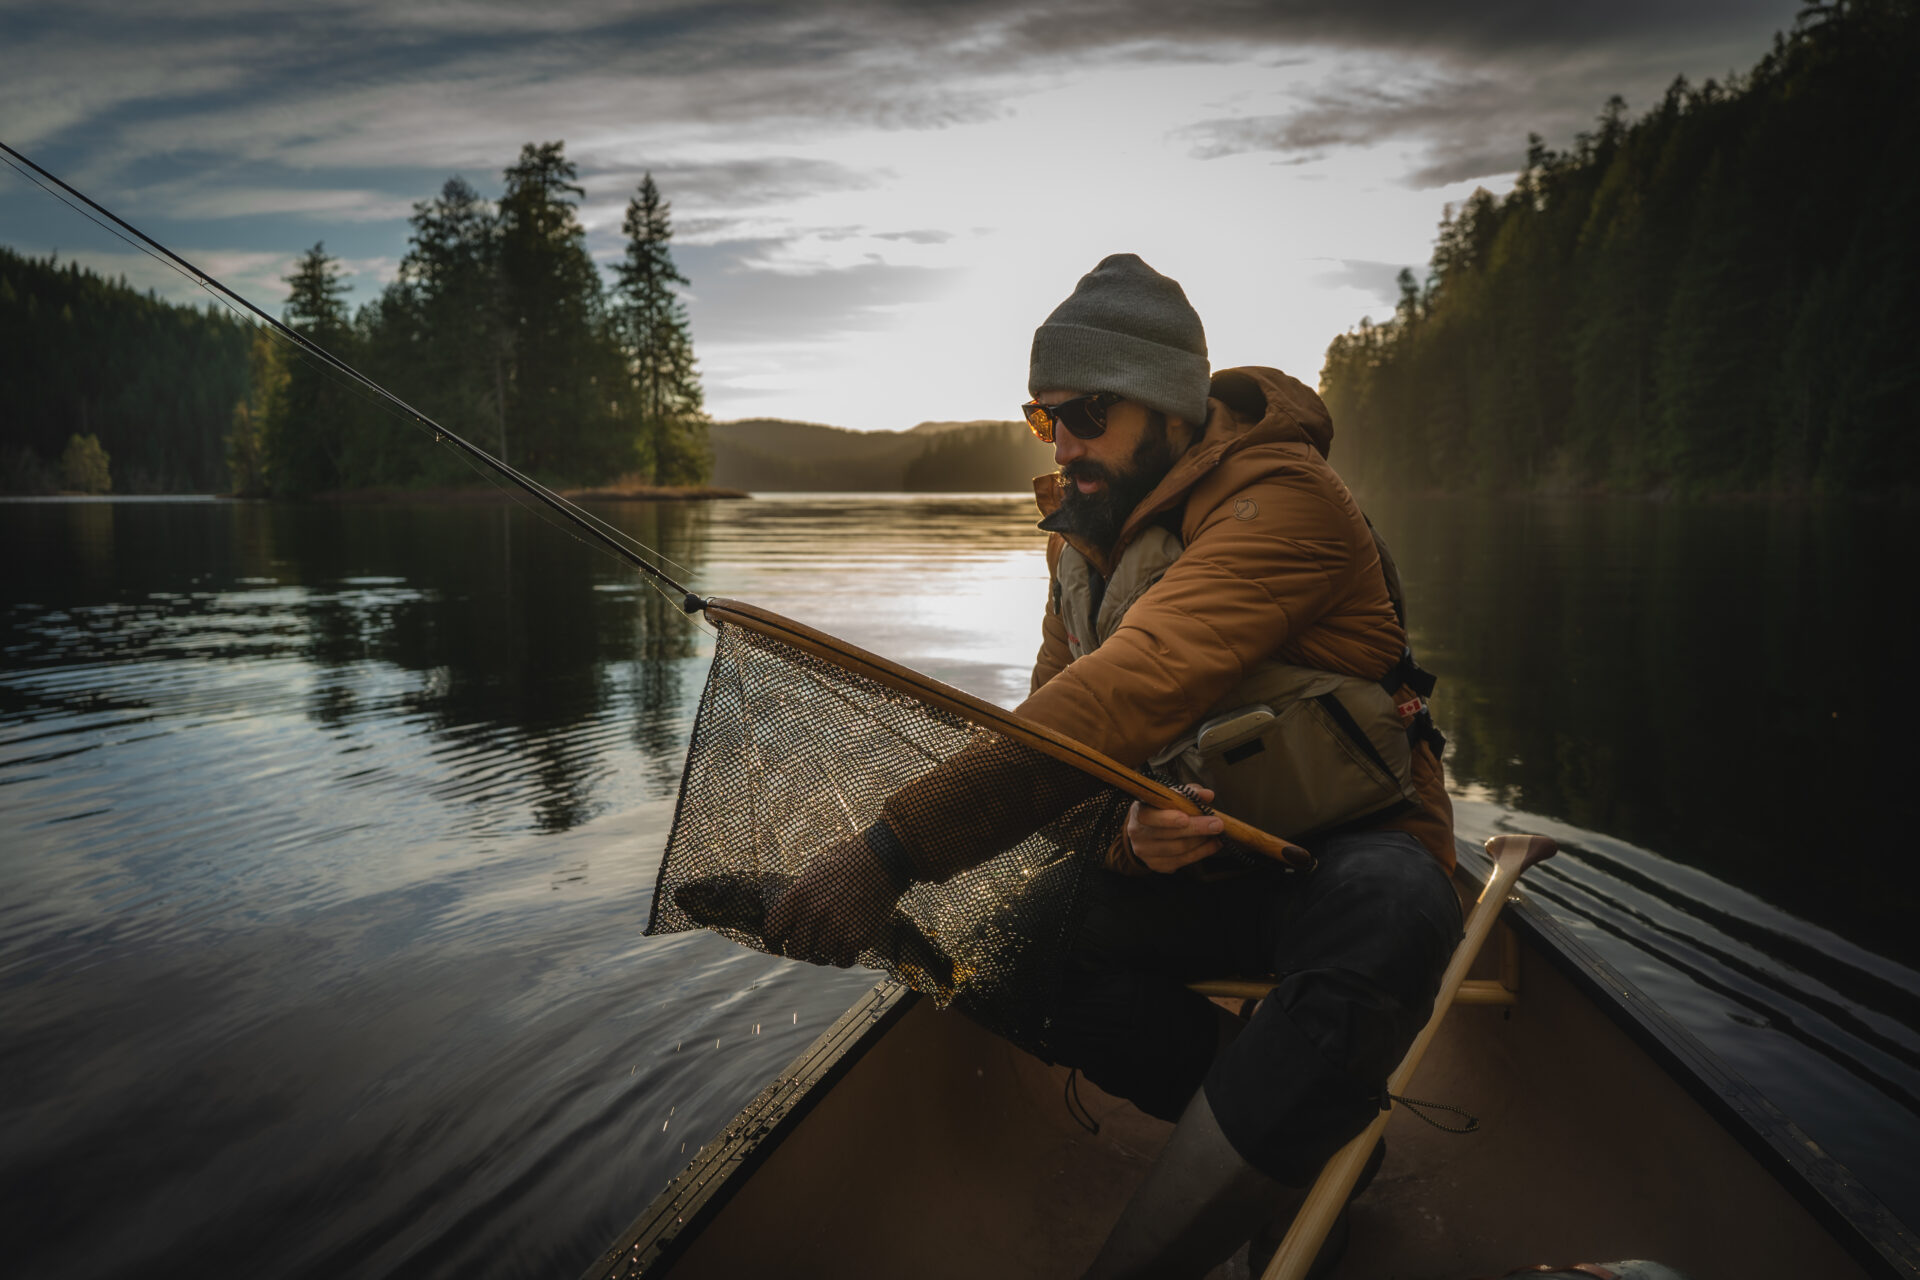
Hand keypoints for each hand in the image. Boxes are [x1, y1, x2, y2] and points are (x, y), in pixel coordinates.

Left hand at [764, 836, 900, 967]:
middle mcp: (813, 915)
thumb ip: (801, 894)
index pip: (772, 930)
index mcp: (798, 896)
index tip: (779, 942)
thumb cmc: (847, 859)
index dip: (774, 939)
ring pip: (820, 957)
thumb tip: (790, 915)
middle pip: (796, 950)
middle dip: (801, 948)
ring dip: (825, 951)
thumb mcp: (814, 870)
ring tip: (832, 940)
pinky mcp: (857, 938)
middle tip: (810, 942)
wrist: (882, 859)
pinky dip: (844, 956)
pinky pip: (843, 960)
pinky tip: (847, 945)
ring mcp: (836, 928)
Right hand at [1126, 787, 1223, 872]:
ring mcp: (1146, 852)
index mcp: (1139, 812)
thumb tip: (1207, 795)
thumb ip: (1189, 793)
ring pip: (1179, 850)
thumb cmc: (1162, 808)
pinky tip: (1212, 845)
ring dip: (1202, 842)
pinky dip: (1201, 853)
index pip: (1150, 817)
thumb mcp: (1172, 796)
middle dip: (1197, 829)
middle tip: (1218, 824)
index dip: (1168, 819)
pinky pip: (1182, 861)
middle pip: (1170, 835)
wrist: (1146, 830)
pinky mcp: (1156, 865)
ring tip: (1218, 834)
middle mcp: (1138, 834)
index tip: (1186, 818)